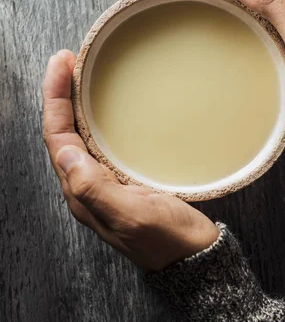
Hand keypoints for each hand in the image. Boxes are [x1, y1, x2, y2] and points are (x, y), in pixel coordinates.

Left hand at [43, 51, 218, 271]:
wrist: (193, 259)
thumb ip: (95, 190)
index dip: (54, 99)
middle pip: (62, 133)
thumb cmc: (168, 240)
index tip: (62, 64)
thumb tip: (65, 153)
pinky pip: (98, 143)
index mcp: (82, 194)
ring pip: (78, 137)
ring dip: (74, 105)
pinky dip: (95, 119)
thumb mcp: (134, 216)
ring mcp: (104, 184)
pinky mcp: (122, 181)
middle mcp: (86, 188)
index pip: (57, 138)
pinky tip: (104, 108)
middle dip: (59, 95)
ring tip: (78, 76)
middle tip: (67, 61)